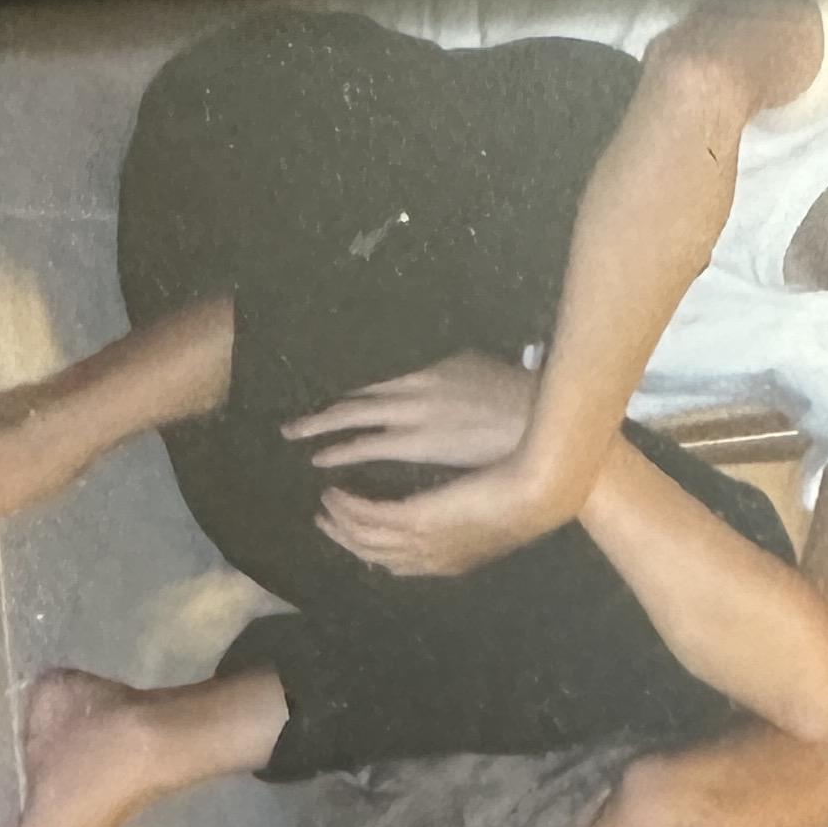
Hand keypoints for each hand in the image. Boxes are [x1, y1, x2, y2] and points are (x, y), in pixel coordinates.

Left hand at [283, 355, 540, 477]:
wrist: (536, 420)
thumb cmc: (514, 398)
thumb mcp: (475, 369)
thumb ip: (446, 373)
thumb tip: (432, 377)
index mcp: (426, 368)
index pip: (375, 379)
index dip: (347, 390)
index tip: (322, 393)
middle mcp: (413, 385)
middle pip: (357, 394)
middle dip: (323, 408)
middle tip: (290, 422)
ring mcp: (414, 413)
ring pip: (355, 415)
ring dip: (322, 426)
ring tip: (295, 435)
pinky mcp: (421, 442)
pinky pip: (371, 444)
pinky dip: (343, 450)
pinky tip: (322, 458)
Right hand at [313, 454, 556, 581]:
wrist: (538, 490)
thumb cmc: (523, 494)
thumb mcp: (488, 511)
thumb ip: (463, 515)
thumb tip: (451, 504)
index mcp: (448, 561)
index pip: (399, 565)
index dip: (374, 552)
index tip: (356, 535)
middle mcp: (431, 559)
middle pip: (376, 557)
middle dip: (346, 540)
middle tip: (324, 521)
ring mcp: (423, 541)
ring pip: (365, 539)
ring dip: (339, 522)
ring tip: (324, 503)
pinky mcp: (416, 517)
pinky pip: (368, 516)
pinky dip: (346, 506)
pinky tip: (333, 491)